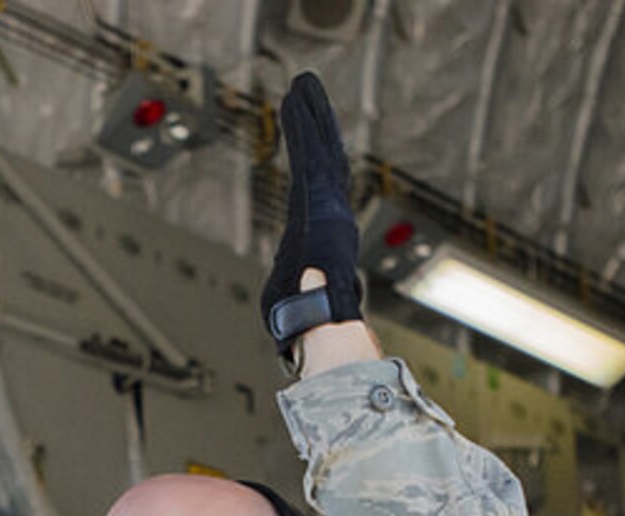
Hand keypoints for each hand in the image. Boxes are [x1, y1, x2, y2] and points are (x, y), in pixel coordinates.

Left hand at [260, 72, 362, 357]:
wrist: (320, 320)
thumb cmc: (306, 320)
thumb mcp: (296, 298)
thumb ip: (297, 287)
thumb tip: (301, 296)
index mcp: (319, 234)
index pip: (316, 188)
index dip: (315, 159)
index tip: (314, 137)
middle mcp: (328, 213)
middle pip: (322, 159)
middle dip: (317, 125)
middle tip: (308, 93)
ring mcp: (326, 204)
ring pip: (318, 150)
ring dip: (311, 116)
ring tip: (302, 85)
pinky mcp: (319, 198)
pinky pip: (309, 152)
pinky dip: (304, 125)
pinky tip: (298, 99)